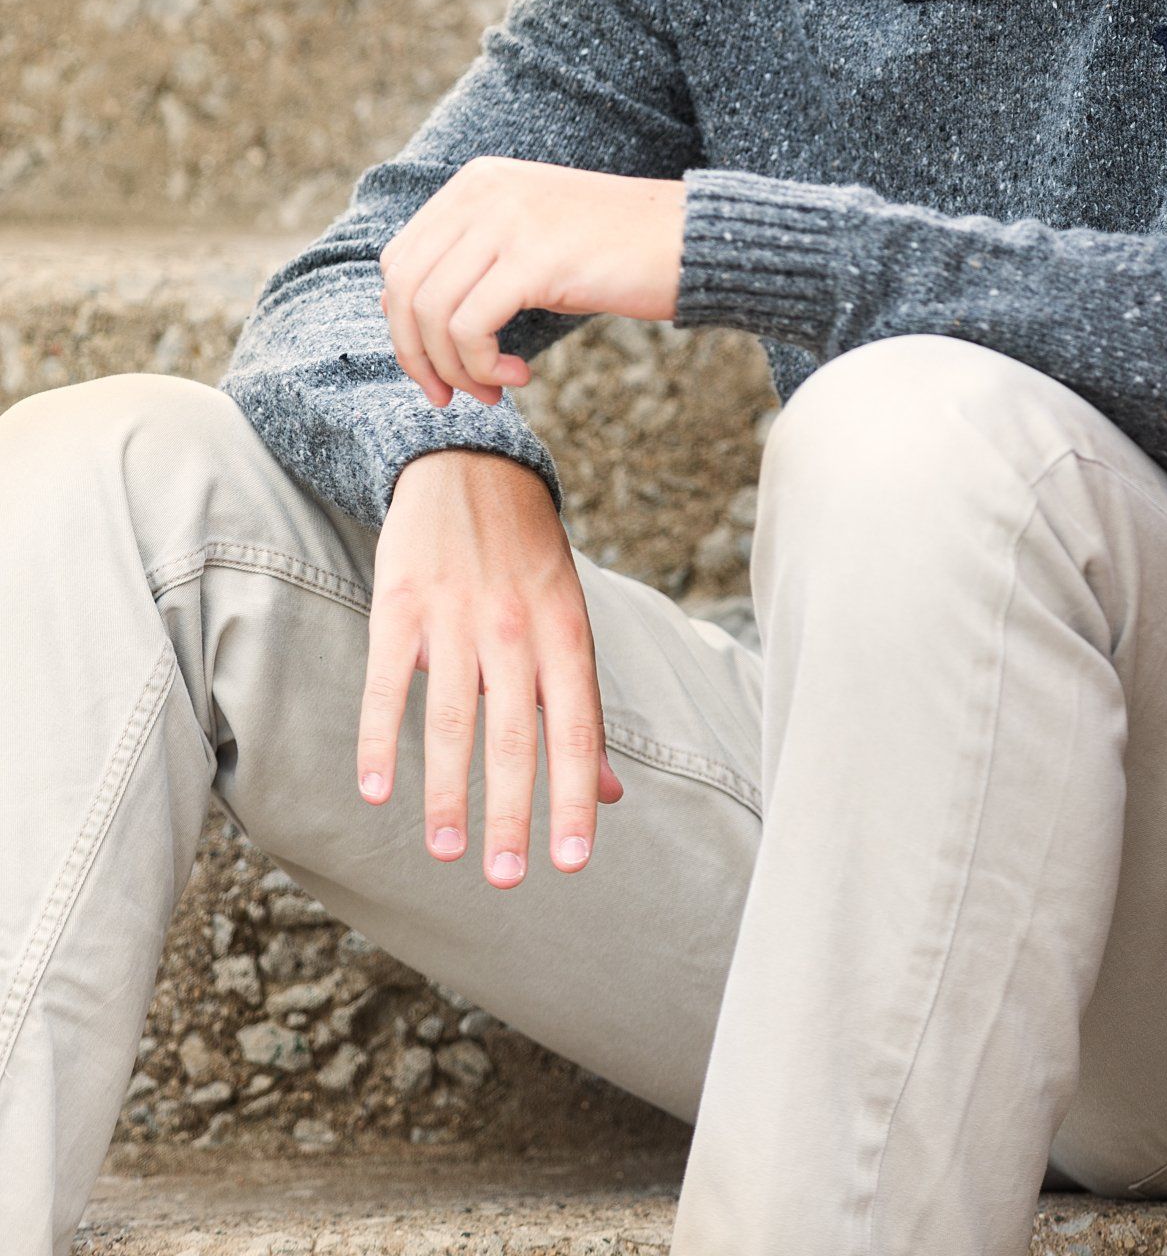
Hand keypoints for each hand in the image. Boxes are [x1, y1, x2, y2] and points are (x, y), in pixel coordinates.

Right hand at [357, 447, 624, 884]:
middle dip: (511, 812)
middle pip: (514, 735)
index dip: (576, 796)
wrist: (471, 467)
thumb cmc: (530, 560)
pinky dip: (378, 739)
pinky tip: (375, 792)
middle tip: (506, 879)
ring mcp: (457, 616)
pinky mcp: (401, 603)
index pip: (577, 728)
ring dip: (446, 792)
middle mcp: (516, 628)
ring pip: (450, 719)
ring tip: (447, 852)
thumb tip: (611, 793)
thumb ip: (581, 708)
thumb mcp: (571, 620)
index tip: (572, 861)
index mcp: (565, 634)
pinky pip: (387, 682)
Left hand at [380, 160, 685, 407]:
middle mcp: (483, 191)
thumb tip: (408, 316)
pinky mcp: (534, 257)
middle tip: (453, 396)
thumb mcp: (531, 239)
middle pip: (405, 287)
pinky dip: (481, 365)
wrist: (691, 239)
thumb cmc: (616, 251)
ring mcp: (507, 220)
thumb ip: (474, 259)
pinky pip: (470, 326)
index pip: (400, 259)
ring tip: (493, 390)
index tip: (440, 368)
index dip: (405, 325)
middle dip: (417, 354)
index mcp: (477, 182)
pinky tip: (519, 376)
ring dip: (454, 369)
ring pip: (431, 312)